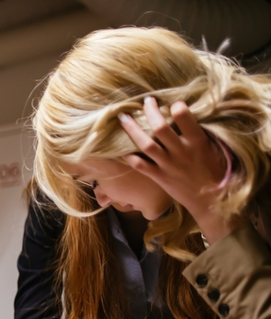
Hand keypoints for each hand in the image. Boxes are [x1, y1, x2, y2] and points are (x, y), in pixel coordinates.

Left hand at [119, 97, 239, 242]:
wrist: (211, 199)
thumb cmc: (217, 171)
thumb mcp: (215, 148)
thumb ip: (201, 133)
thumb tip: (189, 114)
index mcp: (197, 142)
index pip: (183, 118)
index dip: (176, 106)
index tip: (172, 102)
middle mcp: (180, 152)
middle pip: (160, 128)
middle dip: (150, 111)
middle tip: (146, 100)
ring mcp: (167, 165)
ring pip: (145, 145)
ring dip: (132, 130)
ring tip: (123, 117)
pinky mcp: (158, 177)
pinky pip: (139, 165)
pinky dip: (127, 156)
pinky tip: (118, 147)